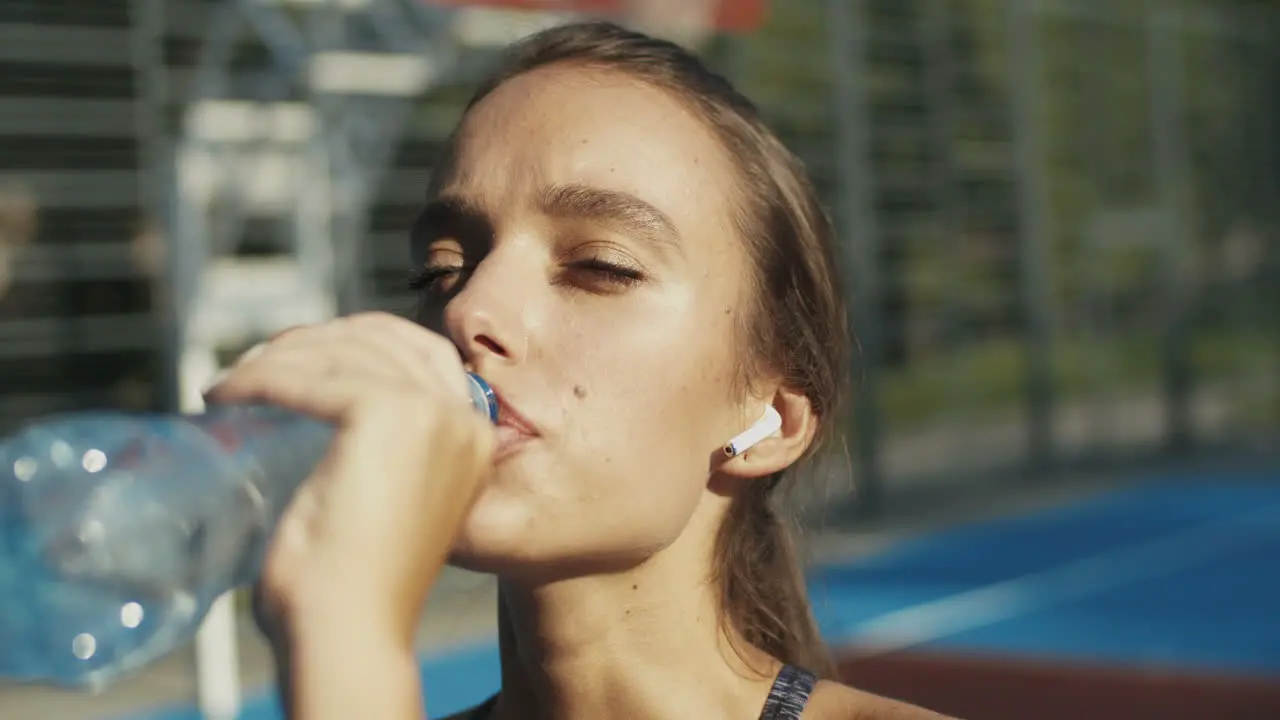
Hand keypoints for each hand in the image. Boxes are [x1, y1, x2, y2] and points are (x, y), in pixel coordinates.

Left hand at [206, 313, 495, 643]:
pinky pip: (309, 377)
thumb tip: (310, 400)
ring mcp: (430, 412)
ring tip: (229, 386)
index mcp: (473, 435)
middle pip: (380, 339)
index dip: (349, 343)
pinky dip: (260, 379)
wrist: (348, 629)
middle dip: (309, 343)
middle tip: (249, 369)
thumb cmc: (352, 584)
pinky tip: (225, 396)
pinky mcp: (386, 414)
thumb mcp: (384, 496)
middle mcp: (463, 417)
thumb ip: (378, 448)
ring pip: (341, 352)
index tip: (288, 359)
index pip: (414, 351)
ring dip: (275, 359)